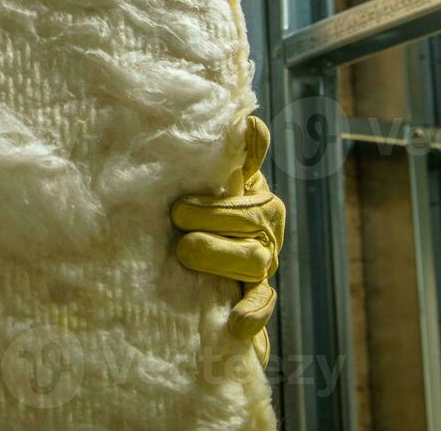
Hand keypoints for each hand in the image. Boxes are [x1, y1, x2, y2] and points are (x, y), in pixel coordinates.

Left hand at [171, 114, 284, 363]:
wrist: (187, 277)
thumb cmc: (188, 217)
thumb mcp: (190, 185)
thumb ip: (213, 158)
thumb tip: (238, 119)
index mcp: (249, 189)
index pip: (253, 166)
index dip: (248, 150)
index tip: (243, 130)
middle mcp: (263, 223)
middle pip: (252, 215)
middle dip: (214, 213)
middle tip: (176, 213)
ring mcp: (262, 261)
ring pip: (254, 256)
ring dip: (221, 253)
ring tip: (187, 250)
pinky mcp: (255, 297)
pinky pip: (261, 303)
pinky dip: (251, 312)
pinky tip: (238, 321)